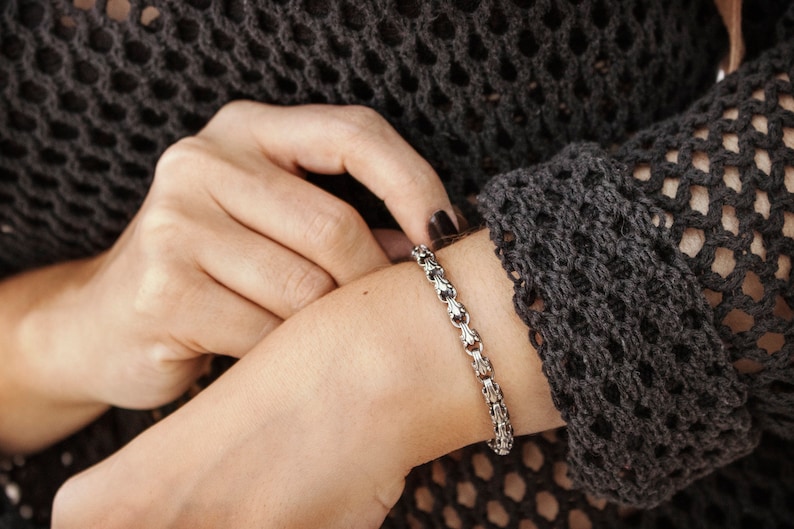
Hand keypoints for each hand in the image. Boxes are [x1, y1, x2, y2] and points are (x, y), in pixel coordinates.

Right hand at [17, 102, 455, 411]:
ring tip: (319, 337)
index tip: (446, 235)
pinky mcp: (162, 289)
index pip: (353, 133)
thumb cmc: (209, 270)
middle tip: (379, 311)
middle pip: (334, 225)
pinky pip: (266, 332)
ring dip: (327, 325)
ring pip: (305, 288)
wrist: (102, 323)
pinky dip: (286, 355)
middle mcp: (202, 162)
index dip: (414, 183)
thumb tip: (429, 245)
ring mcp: (175, 223)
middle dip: (371, 280)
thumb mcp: (270, 222)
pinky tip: (275, 358)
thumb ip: (340, 220)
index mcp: (245, 130)